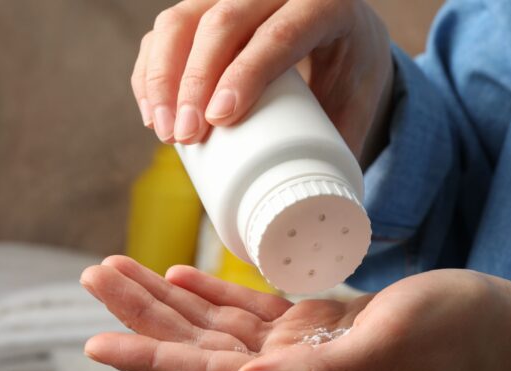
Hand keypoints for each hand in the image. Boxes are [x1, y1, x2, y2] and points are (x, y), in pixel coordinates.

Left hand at [80, 256, 510, 370]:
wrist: (497, 328)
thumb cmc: (453, 334)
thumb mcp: (386, 347)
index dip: (151, 355)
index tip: (96, 339)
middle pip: (201, 347)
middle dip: (145, 315)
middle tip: (95, 275)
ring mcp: (304, 354)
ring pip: (218, 326)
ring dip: (169, 300)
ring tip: (122, 269)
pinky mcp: (318, 328)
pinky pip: (253, 312)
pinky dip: (215, 294)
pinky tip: (183, 277)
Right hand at [132, 0, 392, 159]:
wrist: (345, 37)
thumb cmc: (351, 75)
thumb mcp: (359, 103)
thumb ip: (345, 143)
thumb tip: (323, 210)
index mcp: (326, 6)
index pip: (280, 33)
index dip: (246, 73)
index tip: (219, 118)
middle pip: (223, 20)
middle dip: (194, 80)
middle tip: (184, 135)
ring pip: (184, 19)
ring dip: (163, 75)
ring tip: (163, 130)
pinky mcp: (207, 4)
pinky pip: (167, 29)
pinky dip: (151, 68)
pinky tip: (151, 108)